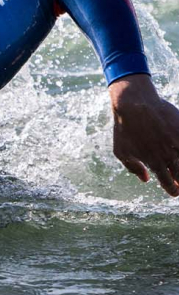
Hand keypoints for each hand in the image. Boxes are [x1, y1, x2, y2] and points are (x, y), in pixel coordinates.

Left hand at [109, 74, 178, 195]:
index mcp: (155, 163)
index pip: (169, 184)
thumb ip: (133, 168)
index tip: (174, 191)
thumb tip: (146, 179)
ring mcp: (178, 142)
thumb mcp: (121, 152)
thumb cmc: (125, 128)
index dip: (173, 190)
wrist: (134, 103)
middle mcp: (168, 155)